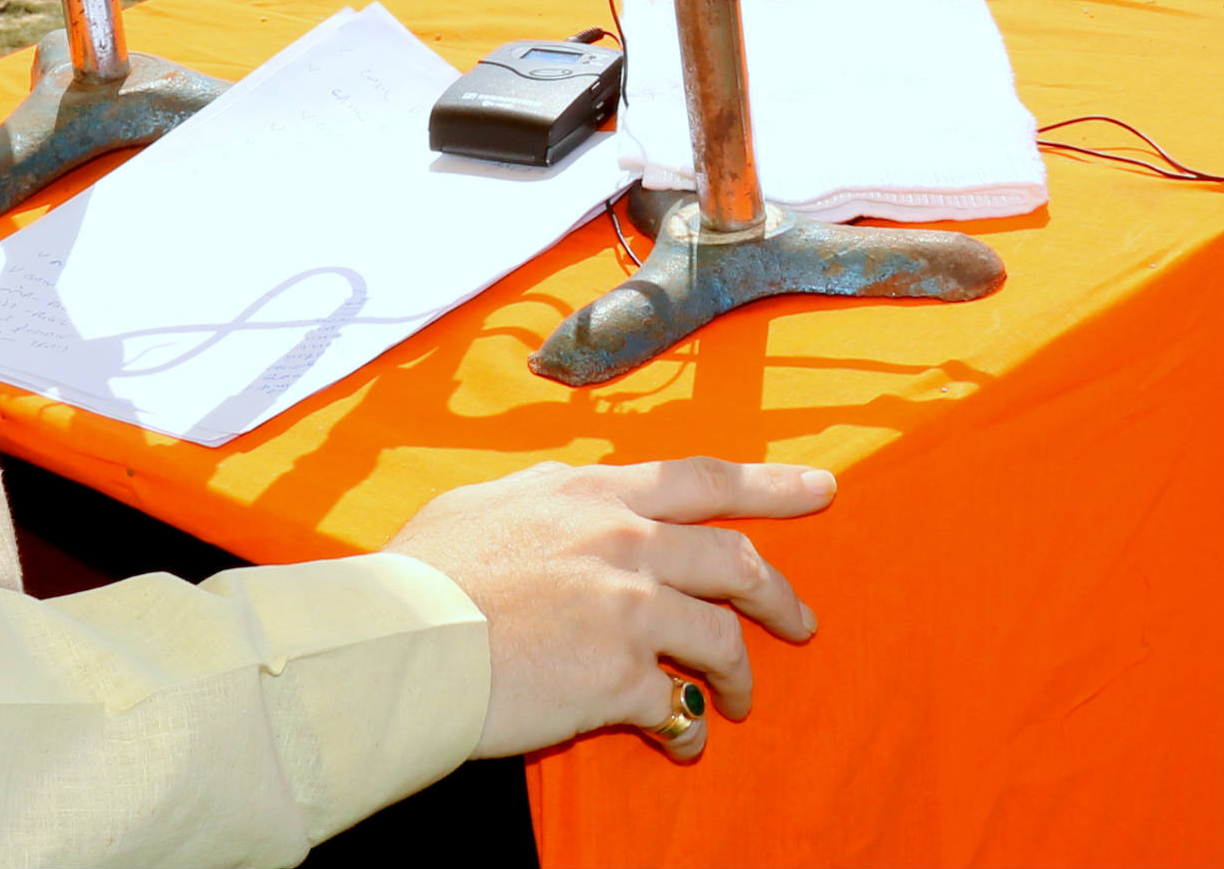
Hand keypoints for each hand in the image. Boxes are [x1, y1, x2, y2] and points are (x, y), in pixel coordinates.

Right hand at [385, 456, 833, 763]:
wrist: (401, 639)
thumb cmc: (423, 572)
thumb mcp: (488, 503)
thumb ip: (542, 498)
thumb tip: (561, 498)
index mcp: (595, 494)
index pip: (703, 479)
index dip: (771, 484)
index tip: (822, 487)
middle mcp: (625, 542)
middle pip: (735, 562)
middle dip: (779, 594)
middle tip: (802, 621)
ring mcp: (629, 608)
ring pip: (721, 638)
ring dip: (739, 674)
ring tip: (739, 701)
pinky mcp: (619, 677)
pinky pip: (678, 706)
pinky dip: (688, 729)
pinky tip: (683, 743)